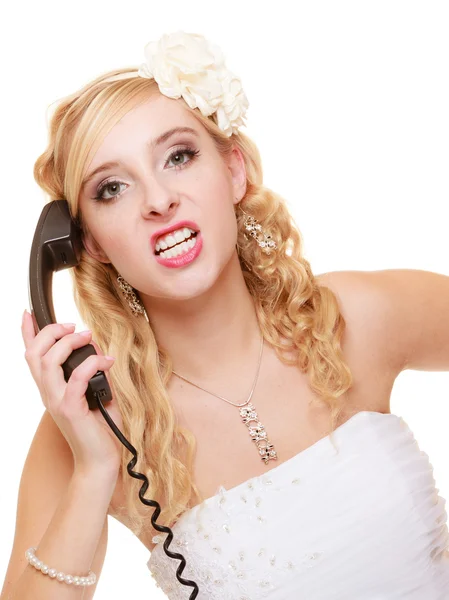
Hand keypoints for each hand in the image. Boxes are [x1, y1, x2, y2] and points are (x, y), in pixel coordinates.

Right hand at [21, 310, 123, 477]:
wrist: (100, 460)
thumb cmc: (100, 427)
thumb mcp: (96, 391)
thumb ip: (91, 370)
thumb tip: (96, 347)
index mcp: (51, 387)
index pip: (32, 356)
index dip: (27, 333)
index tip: (28, 312)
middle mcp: (49, 392)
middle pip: (34, 353)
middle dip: (52, 331)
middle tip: (74, 326)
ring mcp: (57, 401)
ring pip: (48, 362)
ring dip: (69, 343)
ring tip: (89, 336)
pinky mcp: (71, 410)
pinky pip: (75, 379)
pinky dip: (92, 363)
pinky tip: (107, 361)